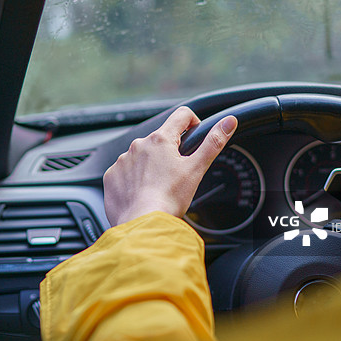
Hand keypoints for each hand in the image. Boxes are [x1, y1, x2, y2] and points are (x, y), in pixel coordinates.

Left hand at [103, 106, 237, 225]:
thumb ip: (213, 143)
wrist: (142, 224)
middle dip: (170, 152)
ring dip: (150, 166)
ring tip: (159, 187)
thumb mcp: (196, 169)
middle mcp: (138, 145)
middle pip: (160, 140)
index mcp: (160, 140)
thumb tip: (229, 121)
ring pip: (141, 157)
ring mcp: (122, 161)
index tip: (195, 137)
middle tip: (177, 174)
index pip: (181, 116)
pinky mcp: (111, 177)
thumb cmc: (170, 198)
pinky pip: (124, 173)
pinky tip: (142, 194)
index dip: (192, 123)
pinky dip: (133, 180)